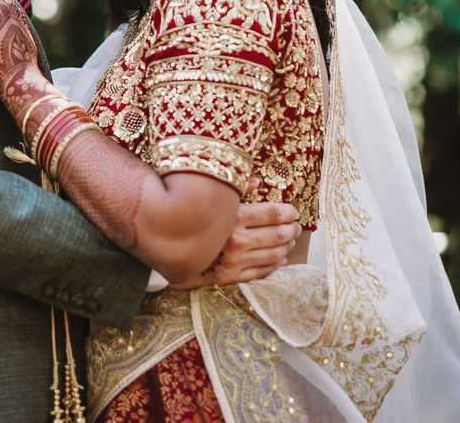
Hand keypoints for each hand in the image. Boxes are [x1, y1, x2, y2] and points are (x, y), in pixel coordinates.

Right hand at [168, 200, 300, 289]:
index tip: (293, 211)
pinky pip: (260, 273)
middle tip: (296, 226)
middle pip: (276, 235)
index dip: (287, 212)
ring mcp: (233, 262)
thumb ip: (234, 189)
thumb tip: (256, 182)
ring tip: (290, 240)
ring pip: (272, 256)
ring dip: (286, 247)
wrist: (162, 248)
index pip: (272, 214)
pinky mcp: (228, 278)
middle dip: (291, 230)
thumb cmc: (186, 216)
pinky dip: (274, 266)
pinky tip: (279, 259)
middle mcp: (236, 242)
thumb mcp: (208, 197)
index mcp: (233, 218)